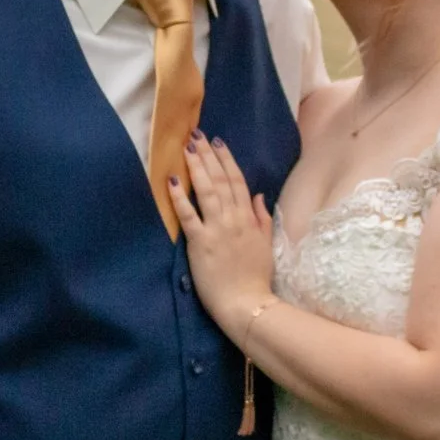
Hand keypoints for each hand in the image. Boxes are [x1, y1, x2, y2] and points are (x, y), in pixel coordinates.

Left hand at [171, 136, 276, 324]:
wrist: (247, 303)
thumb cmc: (256, 277)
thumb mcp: (266, 245)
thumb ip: (263, 219)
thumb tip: (260, 196)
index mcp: (249, 219)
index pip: (238, 182)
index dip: (227, 160)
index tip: (218, 143)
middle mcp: (234, 219)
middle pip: (221, 180)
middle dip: (209, 156)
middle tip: (197, 135)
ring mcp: (217, 229)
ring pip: (207, 191)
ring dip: (197, 167)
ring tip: (187, 148)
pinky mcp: (200, 242)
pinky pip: (188, 215)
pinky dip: (180, 196)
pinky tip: (172, 180)